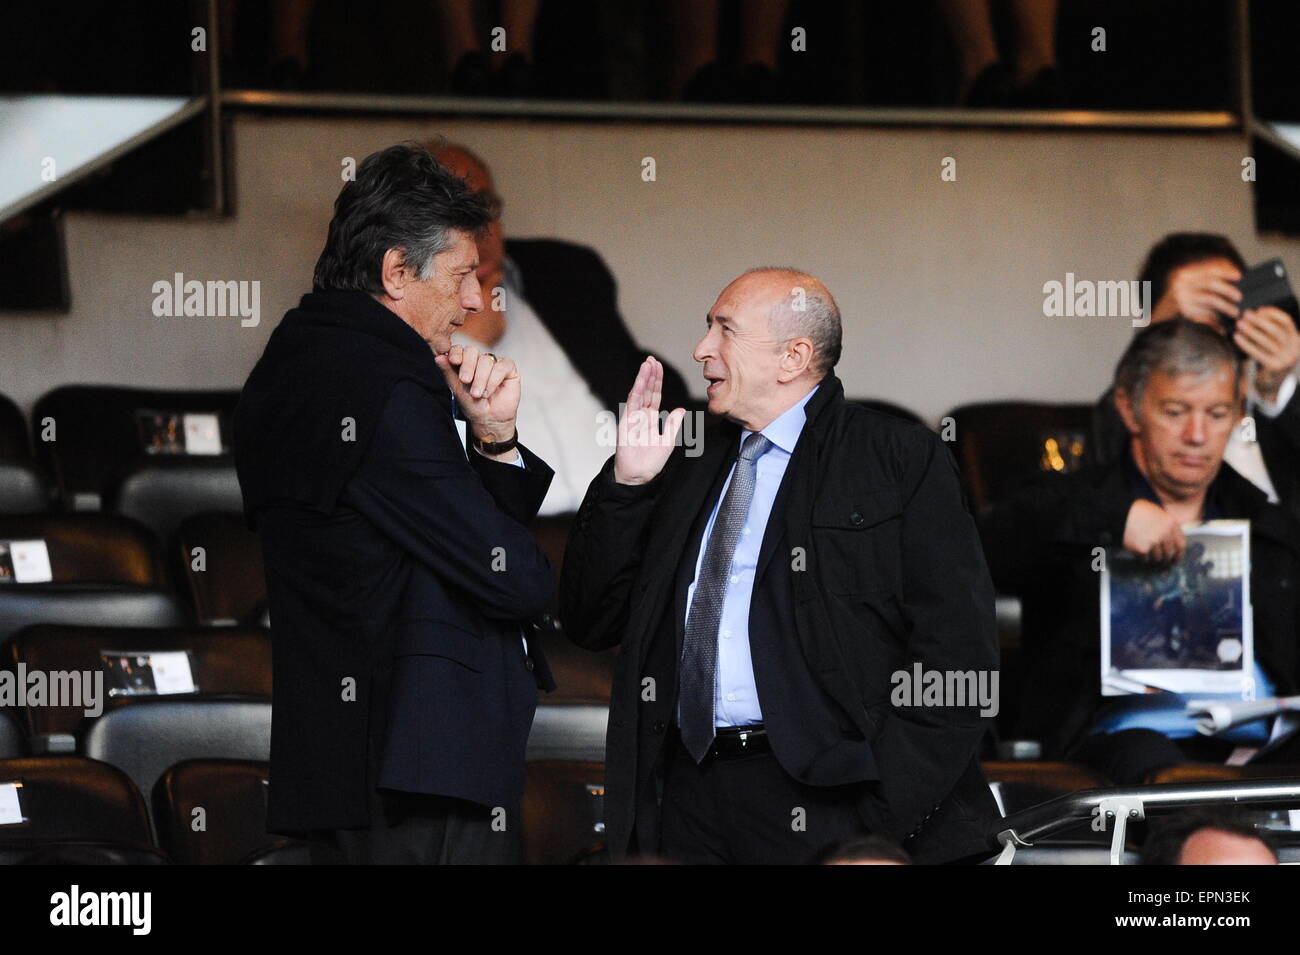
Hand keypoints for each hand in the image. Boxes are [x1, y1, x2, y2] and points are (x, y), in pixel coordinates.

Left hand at [434, 344, 519, 442]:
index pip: (459, 349)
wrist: (489, 419)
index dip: (456, 353)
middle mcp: (479, 360)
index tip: (454, 361)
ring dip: (481, 379)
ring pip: (486, 360)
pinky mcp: (508, 368)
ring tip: (478, 394)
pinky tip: (488, 392)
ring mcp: (494, 363)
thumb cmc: (472, 404)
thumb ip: (448, 372)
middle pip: (472, 351)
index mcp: (464, 362)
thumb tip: (438, 357)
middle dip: (468, 366)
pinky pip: (502, 366)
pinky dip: (494, 379)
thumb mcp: (457, 389)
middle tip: (465, 381)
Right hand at [613, 356, 685, 485]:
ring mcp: (632, 418)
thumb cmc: (651, 462)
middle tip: (652, 359)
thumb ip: (673, 424)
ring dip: (642, 379)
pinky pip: (632, 404)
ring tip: (647, 364)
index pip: (654, 396)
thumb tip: (681, 409)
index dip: (656, 381)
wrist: (639, 476)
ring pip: (638, 394)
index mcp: (650, 418)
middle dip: (649, 375)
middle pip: (646, 391)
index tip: (658, 367)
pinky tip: (640, 381)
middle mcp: (640, 416)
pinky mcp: (626, 423)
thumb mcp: (667, 441)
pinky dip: (636, 391)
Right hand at [1123, 499, 1185, 562]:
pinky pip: (1145, 559)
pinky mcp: (1142, 549)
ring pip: (1158, 558)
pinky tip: (1138, 552)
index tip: (1175, 559)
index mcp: (1171, 523)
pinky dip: (1142, 558)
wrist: (1120, 512)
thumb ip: (1167, 527)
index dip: (1178, 554)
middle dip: (1165, 559)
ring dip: (1152, 558)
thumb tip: (1172, 546)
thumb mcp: (1158, 514)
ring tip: (1146, 554)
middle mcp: (1165, 533)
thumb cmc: (1138, 512)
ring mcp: (1154, 542)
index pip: (1181, 544)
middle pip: (1169, 553)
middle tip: (1161, 562)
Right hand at [1151, 260, 1241, 325]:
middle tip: (1240, 297)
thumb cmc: (1173, 306)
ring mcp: (1179, 299)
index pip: (1208, 268)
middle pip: (1211, 283)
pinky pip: (1204, 316)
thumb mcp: (1184, 288)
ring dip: (1225, 306)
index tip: (1239, 276)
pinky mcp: (1181, 313)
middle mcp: (1180, 285)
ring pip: (1210, 299)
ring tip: (1236, 313)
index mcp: (1183, 274)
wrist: (1152, 325)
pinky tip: (1221, 328)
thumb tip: (1232, 275)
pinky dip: (1215, 322)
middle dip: (1228, 289)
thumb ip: (1202, 281)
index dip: (1225, 271)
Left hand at [1234, 306, 1299, 402]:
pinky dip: (1246, 343)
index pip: (1287, 322)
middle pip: (1276, 330)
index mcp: (1297, 339)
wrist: (1272, 382)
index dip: (1273, 314)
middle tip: (1245, 315)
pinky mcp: (1274, 367)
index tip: (1260, 309)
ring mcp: (1286, 359)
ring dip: (1251, 330)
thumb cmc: (1270, 357)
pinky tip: (1236, 337)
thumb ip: (1269, 331)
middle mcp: (1294, 349)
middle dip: (1260, 321)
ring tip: (1239, 324)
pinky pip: (1258, 352)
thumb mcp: (1275, 343)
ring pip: (1267, 341)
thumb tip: (1254, 314)